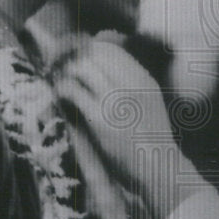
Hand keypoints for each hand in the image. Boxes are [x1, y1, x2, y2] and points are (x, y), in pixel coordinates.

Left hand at [60, 37, 198, 218]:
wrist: (158, 169)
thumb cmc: (151, 142)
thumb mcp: (150, 105)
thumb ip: (132, 87)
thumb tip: (103, 73)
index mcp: (143, 79)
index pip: (111, 49)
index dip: (89, 51)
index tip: (78, 60)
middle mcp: (130, 84)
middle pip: (93, 54)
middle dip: (74, 58)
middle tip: (61, 68)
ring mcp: (115, 100)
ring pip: (81, 67)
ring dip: (66, 73)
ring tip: (60, 83)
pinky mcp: (100, 119)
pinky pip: (72, 90)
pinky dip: (62, 89)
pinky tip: (61, 97)